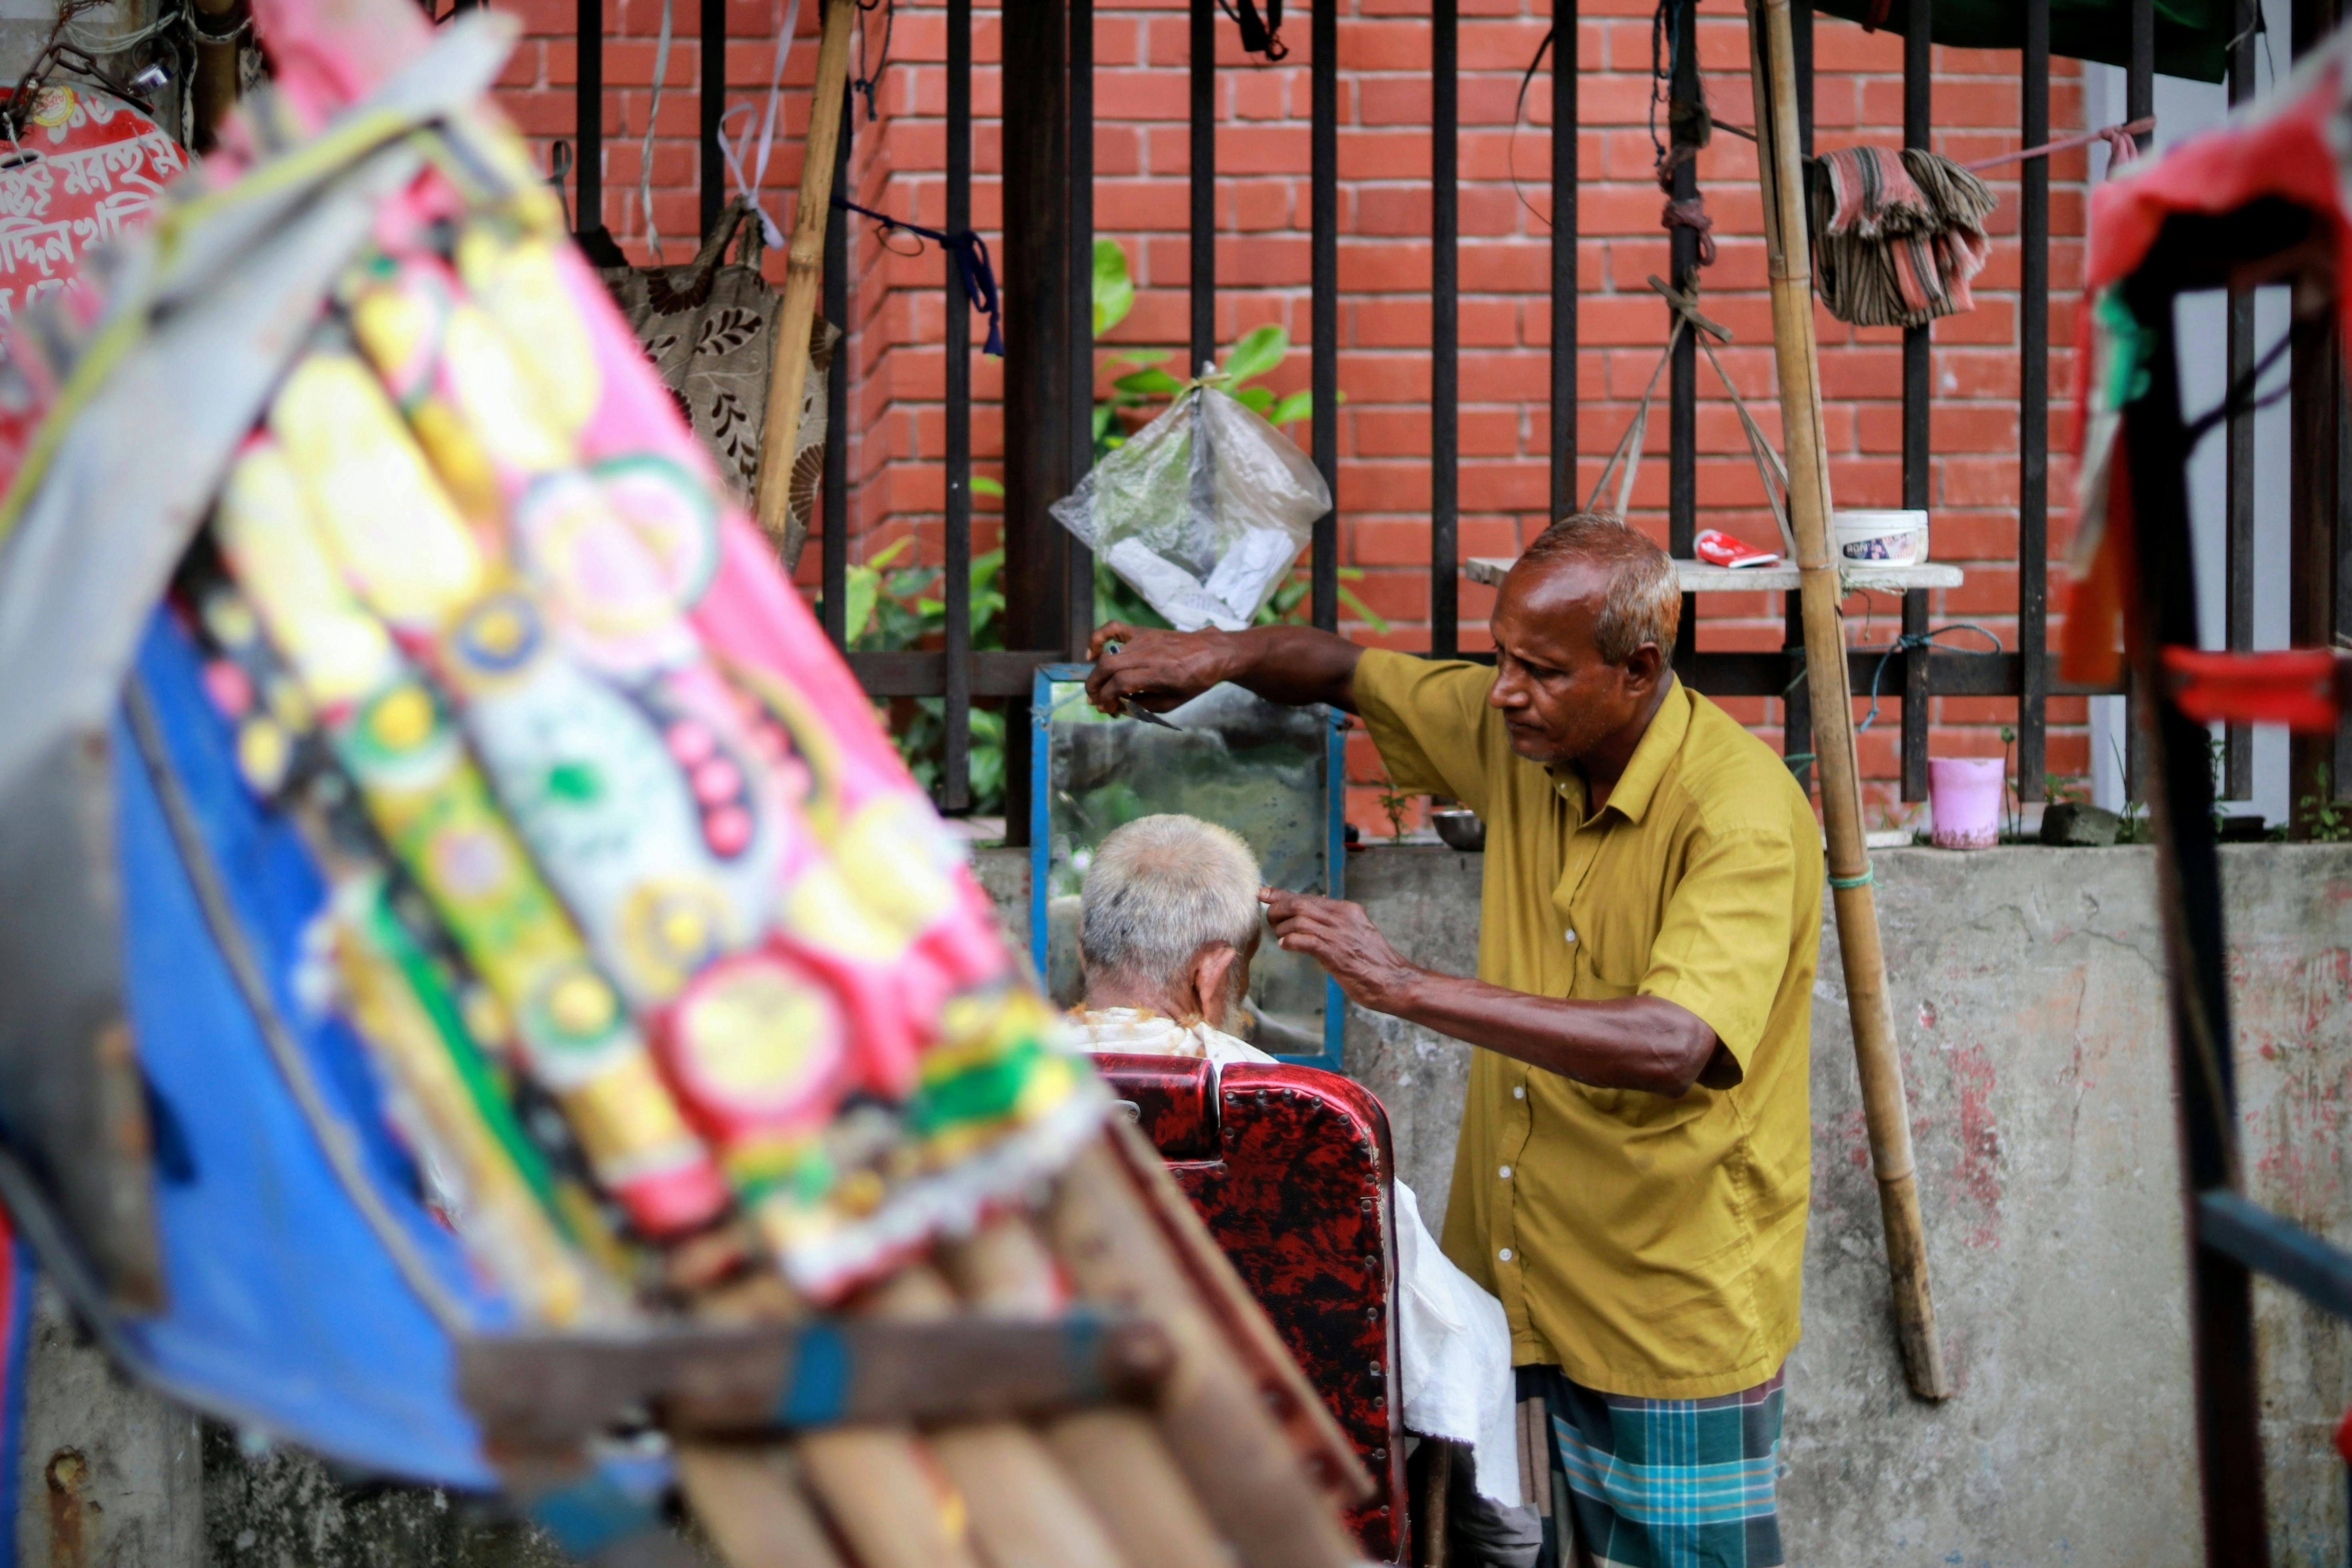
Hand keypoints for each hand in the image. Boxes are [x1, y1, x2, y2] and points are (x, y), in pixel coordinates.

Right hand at [1084, 622, 1236, 716]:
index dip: (1108, 698)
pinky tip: (1092, 654)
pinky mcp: (1142, 632)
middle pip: (1108, 667)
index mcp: (1159, 674)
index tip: (1108, 709)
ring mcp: (1143, 640)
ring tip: (1098, 688)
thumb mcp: (1173, 702)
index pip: (1120, 683)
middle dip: (1095, 687)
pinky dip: (1097, 638)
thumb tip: (1118, 705)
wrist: (1211, 653)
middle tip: (1096, 701)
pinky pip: (1113, 628)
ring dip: (1097, 674)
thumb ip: (1144, 705)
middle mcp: (1148, 654)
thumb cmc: (1195, 680)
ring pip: (1108, 654)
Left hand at [1259, 887, 1423, 1013]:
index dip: (1282, 894)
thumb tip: (1309, 919)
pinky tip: (1286, 946)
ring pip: (1298, 920)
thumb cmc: (1373, 962)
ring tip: (1281, 938)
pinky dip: (1291, 941)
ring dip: (1282, 929)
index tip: (1264, 893)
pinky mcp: (1335, 953)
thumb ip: (1334, 924)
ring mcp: (1339, 935)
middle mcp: (1342, 917)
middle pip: (1299, 904)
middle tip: (1269, 919)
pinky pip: (1305, 940)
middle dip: (1278, 909)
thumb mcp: (1355, 933)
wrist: (1394, 982)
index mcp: (1348, 910)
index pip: (1308, 897)